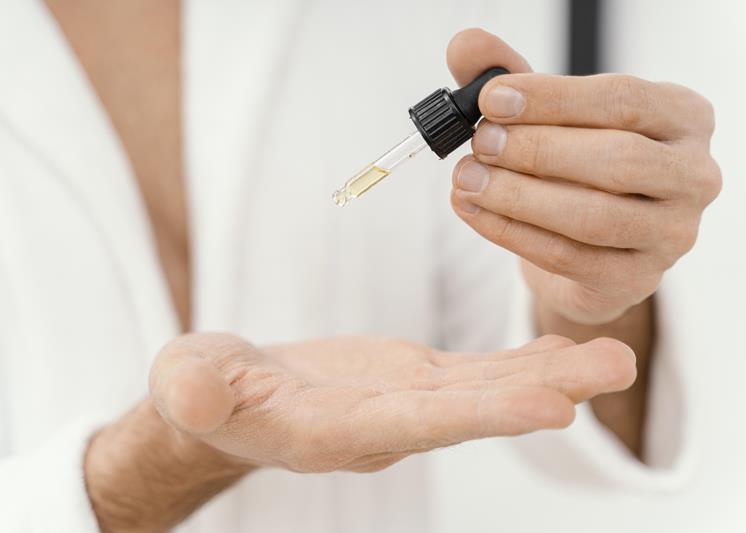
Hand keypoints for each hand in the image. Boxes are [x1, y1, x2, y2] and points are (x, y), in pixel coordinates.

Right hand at [149, 332, 635, 472]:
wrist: (225, 405)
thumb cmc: (204, 395)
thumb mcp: (187, 385)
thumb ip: (195, 389)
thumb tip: (192, 390)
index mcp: (335, 429)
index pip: (416, 423)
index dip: (481, 414)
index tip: (550, 406)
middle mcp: (384, 424)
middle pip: (471, 409)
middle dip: (540, 391)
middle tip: (612, 365)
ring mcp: (402, 403)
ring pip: (483, 389)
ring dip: (547, 374)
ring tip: (609, 355)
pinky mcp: (408, 380)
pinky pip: (472, 374)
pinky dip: (517, 363)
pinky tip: (558, 352)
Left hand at [447, 29, 720, 323]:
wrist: (591, 245)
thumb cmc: (577, 166)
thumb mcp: (549, 114)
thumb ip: (511, 77)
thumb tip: (464, 45)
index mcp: (681, 117)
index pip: (622, 100)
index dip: (552, 99)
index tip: (490, 99)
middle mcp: (691, 175)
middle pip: (615, 161)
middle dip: (535, 151)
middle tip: (479, 144)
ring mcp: (671, 234)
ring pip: (592, 217)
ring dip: (517, 197)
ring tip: (466, 180)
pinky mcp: (636, 278)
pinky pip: (567, 257)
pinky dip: (511, 233)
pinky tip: (472, 211)